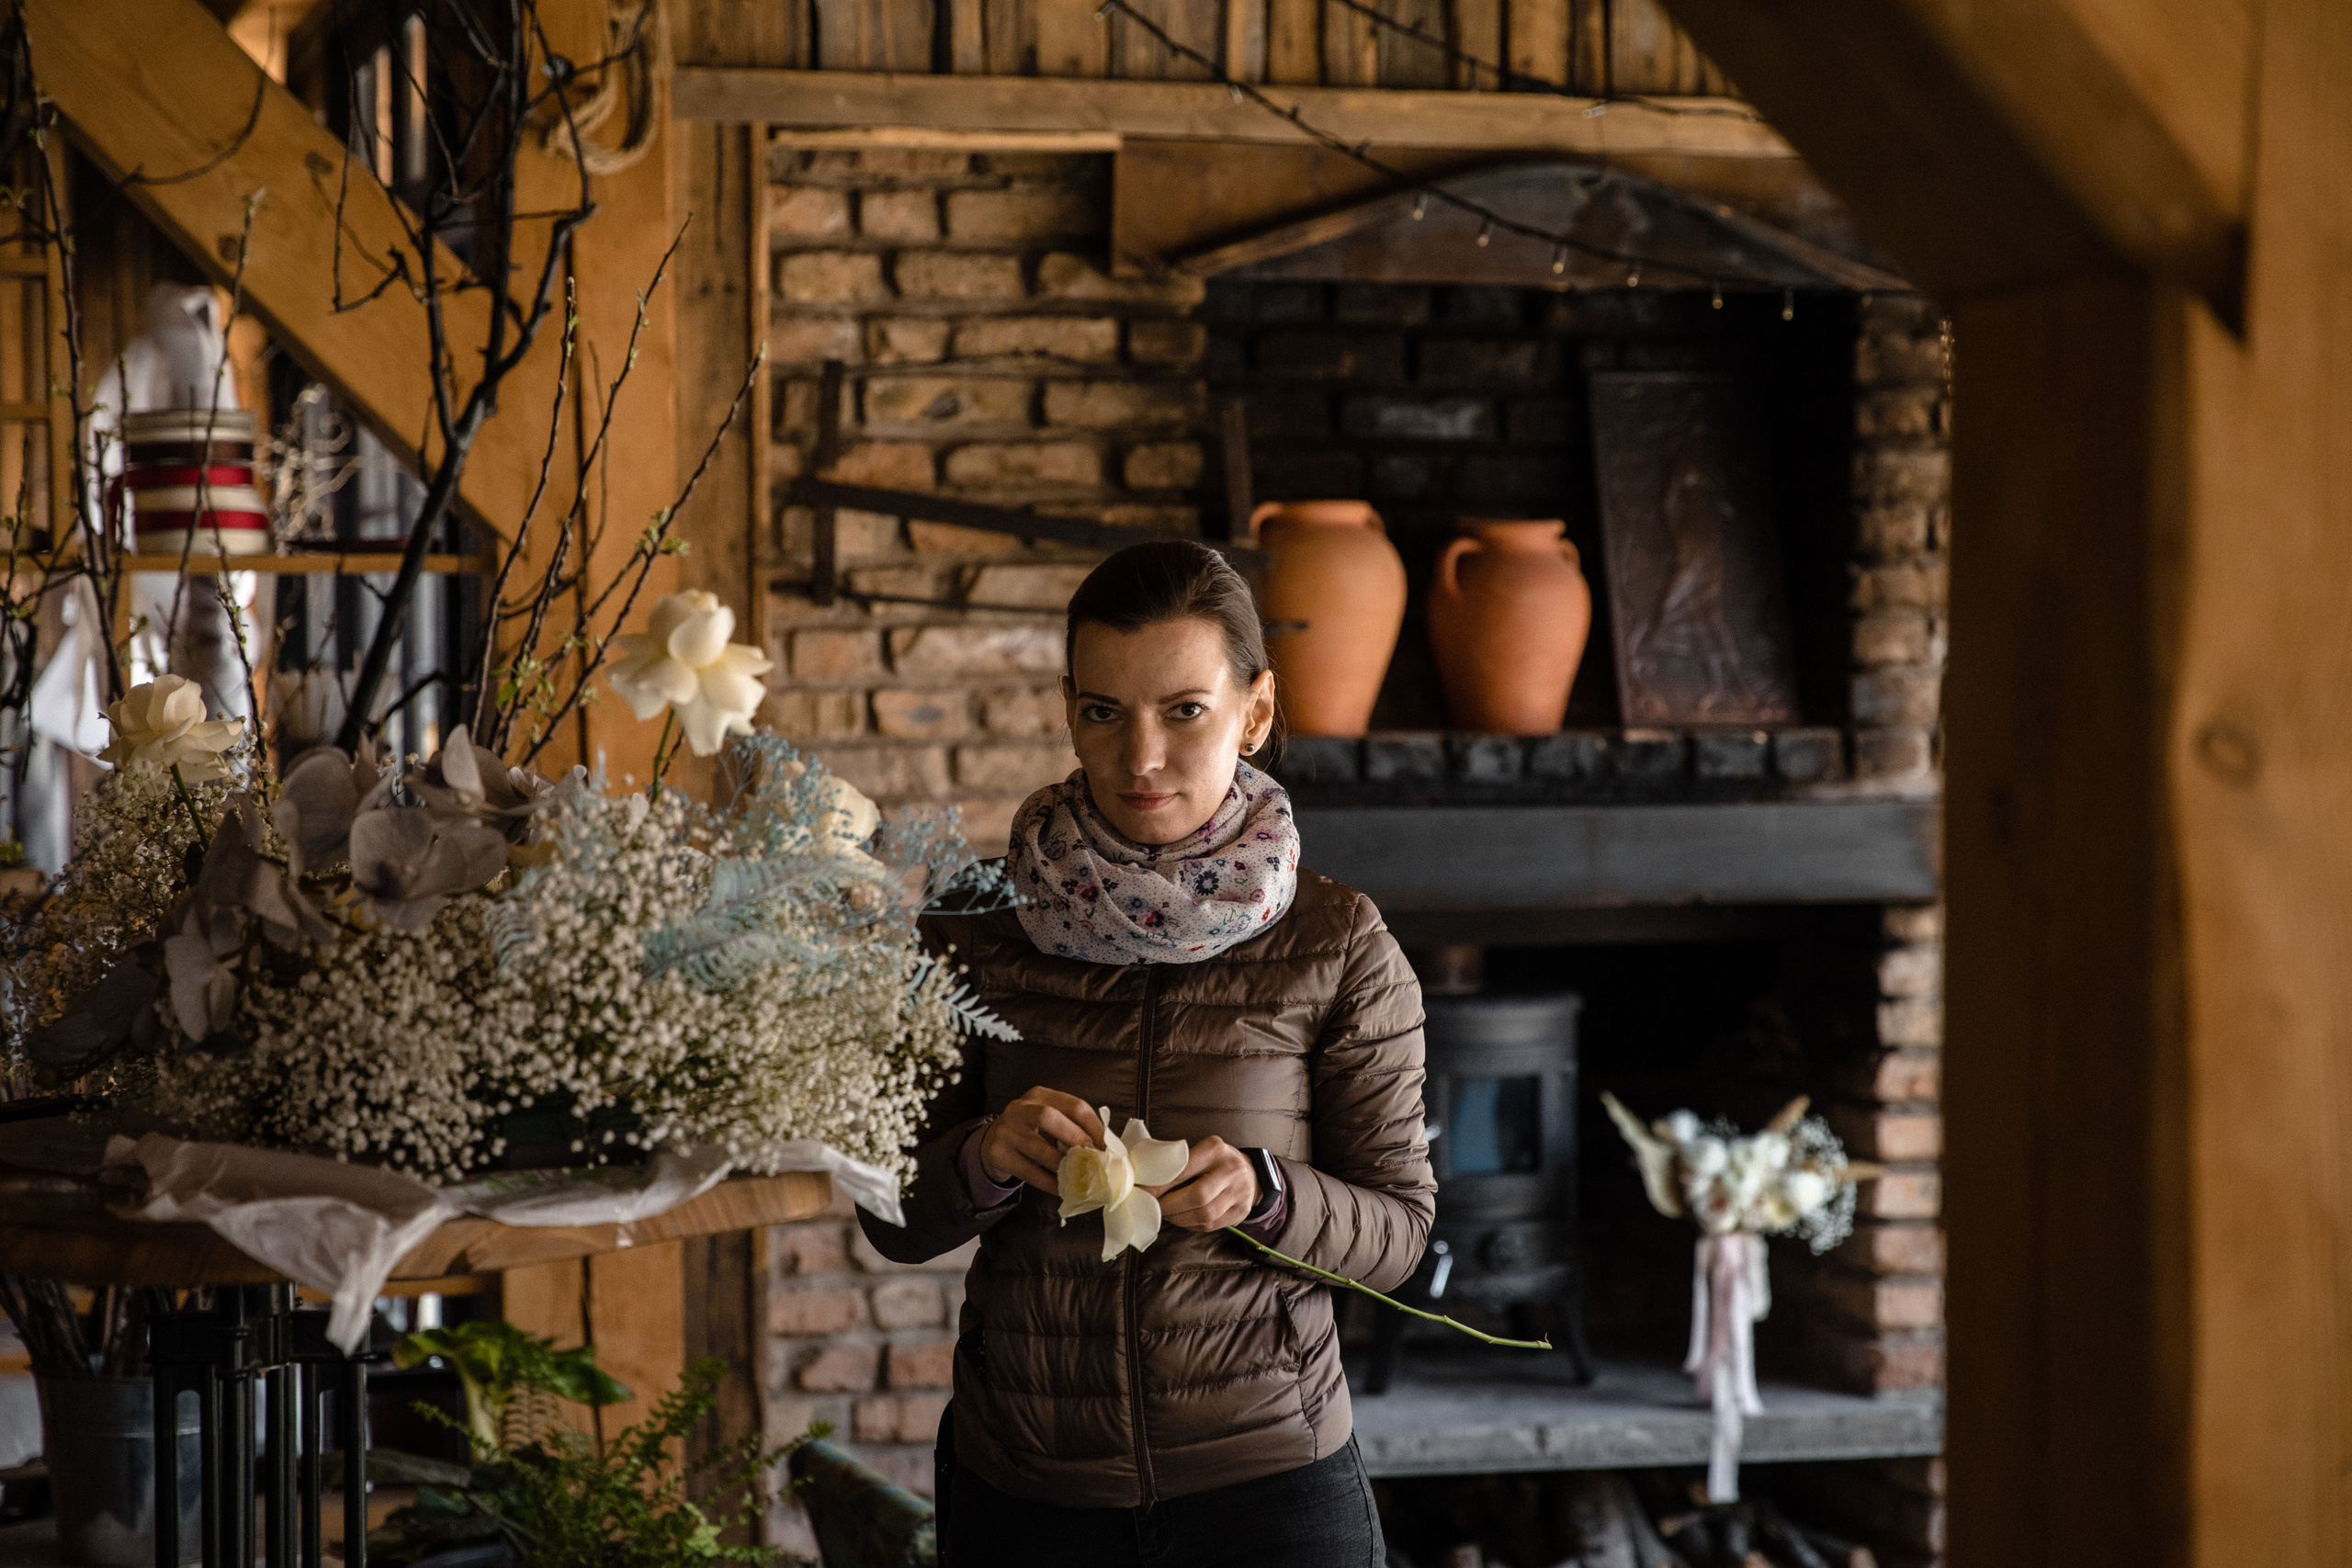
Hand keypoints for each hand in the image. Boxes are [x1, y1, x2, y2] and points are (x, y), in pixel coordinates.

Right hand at [978, 1088, 1104, 1195]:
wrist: (993, 1141)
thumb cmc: (1031, 1130)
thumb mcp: (1049, 1120)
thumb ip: (1072, 1127)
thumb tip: (1103, 1147)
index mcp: (1039, 1095)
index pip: (1073, 1105)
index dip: (1094, 1126)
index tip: (1106, 1145)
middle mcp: (1020, 1109)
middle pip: (1048, 1117)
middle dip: (1074, 1138)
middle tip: (1092, 1157)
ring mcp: (1006, 1131)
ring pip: (1039, 1150)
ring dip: (1063, 1166)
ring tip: (1080, 1177)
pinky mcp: (999, 1154)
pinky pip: (1030, 1172)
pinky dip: (1050, 1182)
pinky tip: (1063, 1188)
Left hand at [1146, 1136, 1257, 1231]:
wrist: (1251, 1173)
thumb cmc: (1216, 1161)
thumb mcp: (1200, 1153)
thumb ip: (1178, 1166)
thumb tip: (1147, 1184)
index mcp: (1215, 1149)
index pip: (1184, 1170)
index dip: (1161, 1185)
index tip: (1144, 1192)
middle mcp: (1231, 1170)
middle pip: (1197, 1196)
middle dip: (1170, 1205)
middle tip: (1155, 1207)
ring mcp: (1239, 1193)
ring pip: (1204, 1214)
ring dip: (1179, 1218)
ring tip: (1168, 1214)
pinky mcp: (1241, 1212)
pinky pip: (1211, 1225)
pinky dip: (1191, 1225)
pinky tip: (1183, 1219)